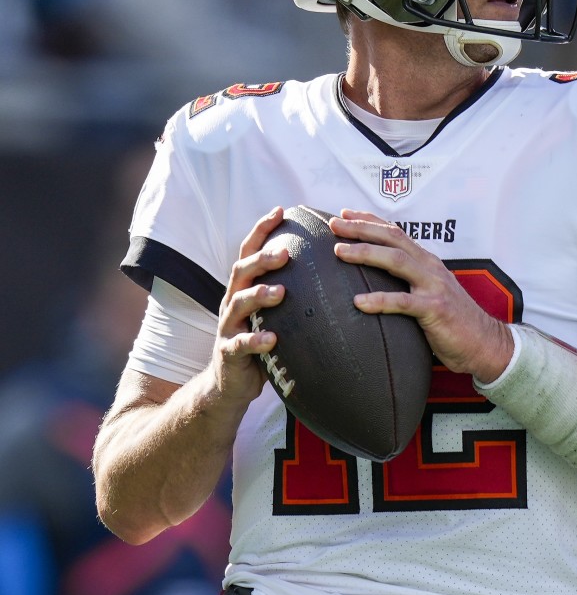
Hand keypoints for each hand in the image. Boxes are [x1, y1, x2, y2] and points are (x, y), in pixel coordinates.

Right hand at [214, 207, 288, 404]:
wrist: (231, 383)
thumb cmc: (260, 344)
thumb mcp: (274, 314)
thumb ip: (291, 292)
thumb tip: (329, 269)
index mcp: (243, 288)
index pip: (249, 252)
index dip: (262, 230)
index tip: (281, 210)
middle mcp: (232, 302)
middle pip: (241, 271)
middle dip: (262, 259)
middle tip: (286, 252)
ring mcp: (228, 326)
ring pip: (238, 303)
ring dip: (259, 294)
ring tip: (280, 292)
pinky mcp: (229, 352)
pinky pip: (240, 344)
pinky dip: (255, 340)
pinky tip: (272, 339)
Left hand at [330, 209, 513, 381]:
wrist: (484, 343)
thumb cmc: (452, 321)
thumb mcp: (429, 293)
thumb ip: (408, 282)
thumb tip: (375, 281)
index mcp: (426, 262)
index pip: (395, 233)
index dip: (369, 221)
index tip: (343, 215)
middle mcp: (430, 267)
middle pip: (392, 239)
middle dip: (361, 229)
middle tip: (334, 225)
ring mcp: (434, 286)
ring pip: (396, 261)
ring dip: (366, 254)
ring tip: (339, 252)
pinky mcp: (436, 309)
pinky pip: (404, 302)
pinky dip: (380, 301)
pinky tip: (359, 303)